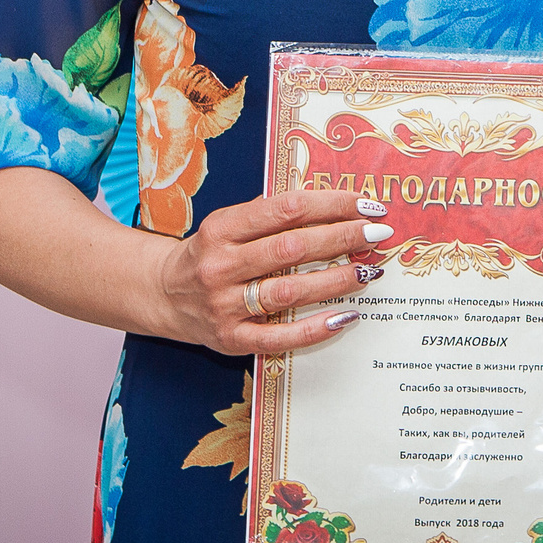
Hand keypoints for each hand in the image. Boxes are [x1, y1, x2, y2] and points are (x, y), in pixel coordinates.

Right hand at [150, 189, 390, 354]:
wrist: (163, 294)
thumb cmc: (211, 252)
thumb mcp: (229, 223)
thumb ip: (271, 214)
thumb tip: (334, 204)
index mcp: (221, 229)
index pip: (285, 210)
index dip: (331, 204)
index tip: (366, 204)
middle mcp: (221, 266)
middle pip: (292, 249)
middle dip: (342, 239)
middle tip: (378, 233)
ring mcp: (224, 305)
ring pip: (290, 291)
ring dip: (337, 280)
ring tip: (370, 270)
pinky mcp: (230, 339)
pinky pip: (279, 337)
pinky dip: (315, 328)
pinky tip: (346, 316)